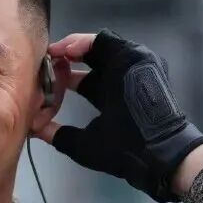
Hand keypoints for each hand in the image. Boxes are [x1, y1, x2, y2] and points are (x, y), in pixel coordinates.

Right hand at [32, 30, 202, 201]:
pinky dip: (99, 79)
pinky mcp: (148, 86)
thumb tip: (34, 130)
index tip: (50, 56)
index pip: (94, 41)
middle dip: (73, 58)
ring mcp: (145, 72)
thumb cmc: (128, 146)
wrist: (167, 161)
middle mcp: (137, 61)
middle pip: (99, 50)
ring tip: (59, 80)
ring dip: (83, 69)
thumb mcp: (87, 142)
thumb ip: (58, 133)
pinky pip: (119, 73)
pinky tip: (77, 92)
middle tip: (50, 67)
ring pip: (108, 63)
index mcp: (124, 64)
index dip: (69, 46)